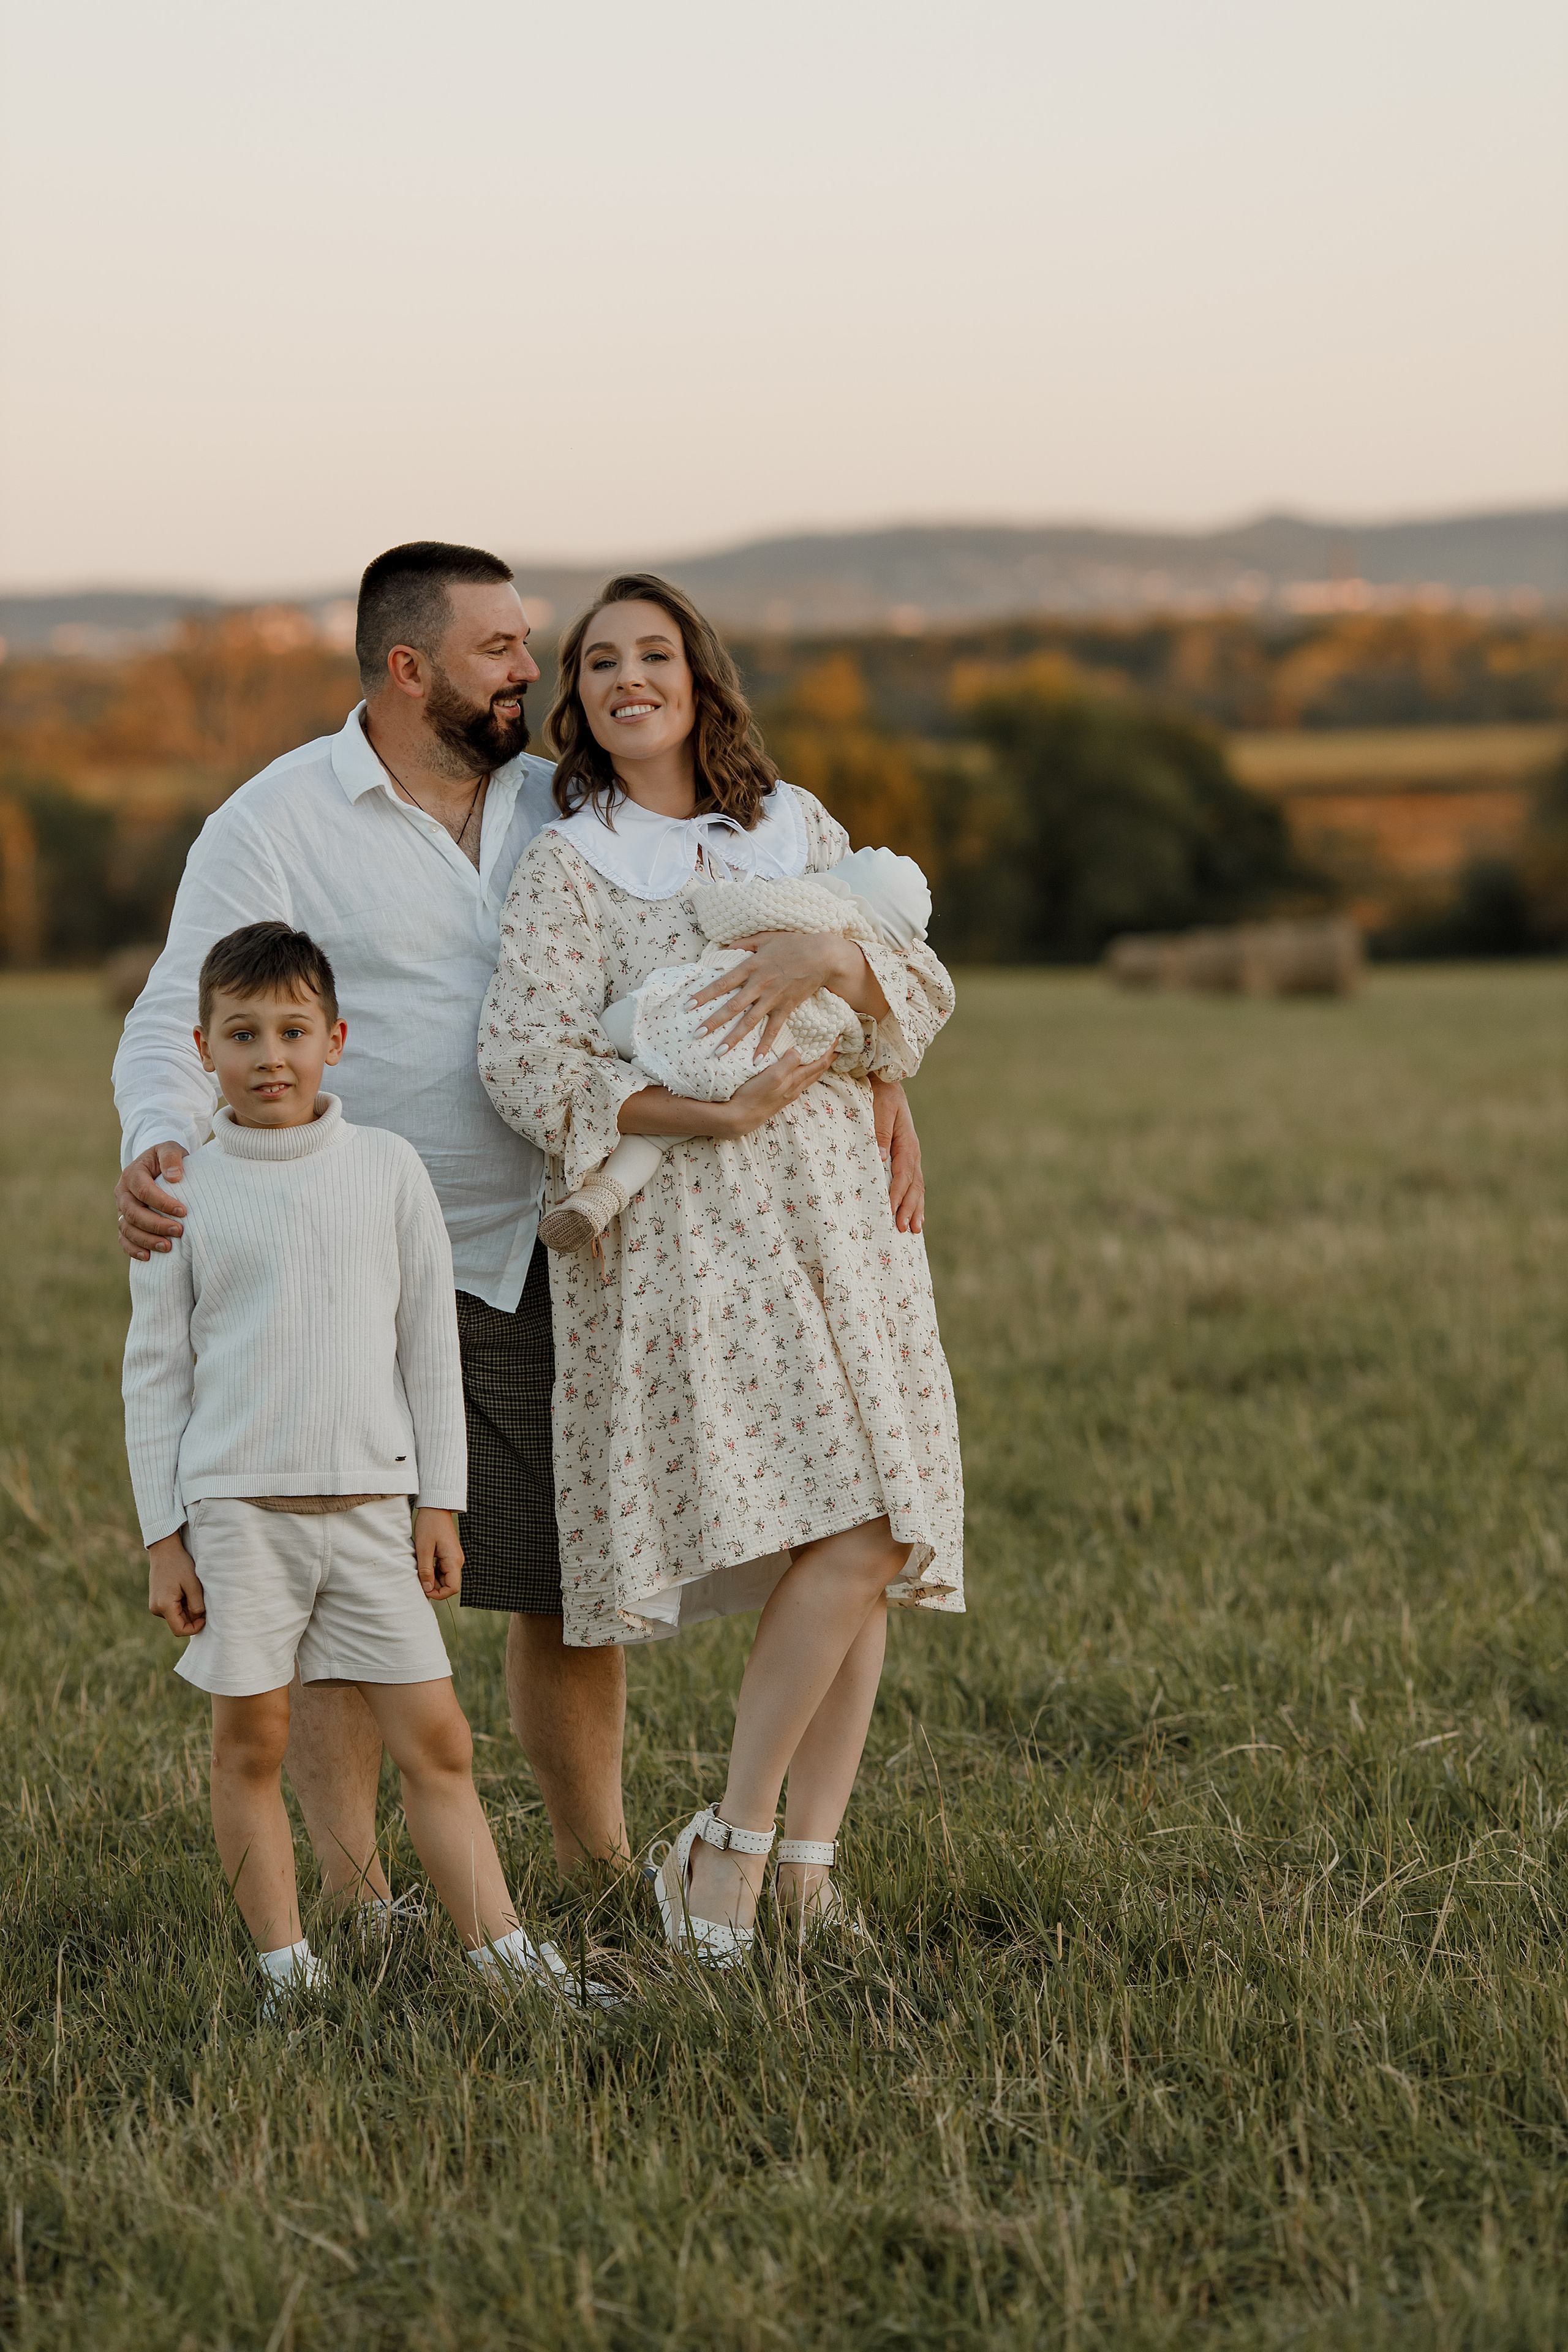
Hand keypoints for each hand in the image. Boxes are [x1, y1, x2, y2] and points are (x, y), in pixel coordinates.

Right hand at [117, 1143, 187, 1260]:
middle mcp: (123, 1192)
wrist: (156, 1166)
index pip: (144, 1190)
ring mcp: (121, 1209)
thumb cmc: (167, 1159)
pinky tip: (148, 1257)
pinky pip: (123, 1238)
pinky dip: (132, 1249)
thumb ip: (172, 1157)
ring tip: (168, 1247)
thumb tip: (174, 1177)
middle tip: (179, 1231)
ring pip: (127, 1228)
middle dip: (156, 1224)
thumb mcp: (171, 1148)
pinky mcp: (124, 1222)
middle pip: (133, 1213)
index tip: (183, 1211)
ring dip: (146, 1240)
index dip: (162, 1203)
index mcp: (133, 1173)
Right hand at [148, 1533, 205, 1636]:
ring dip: (187, 1609)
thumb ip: (197, 1605)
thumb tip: (198, 1618)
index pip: (179, 1630)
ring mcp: (155, 1605)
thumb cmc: (179, 1565)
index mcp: (164, 1606)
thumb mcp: (193, 1585)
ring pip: (176, 1616)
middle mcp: (156, 1609)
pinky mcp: (157, 1600)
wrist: (164, 1550)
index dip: (194, 1628)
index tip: (205, 1617)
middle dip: (192, 1616)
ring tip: (191, 1591)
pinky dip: (181, 1604)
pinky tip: (185, 1589)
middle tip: (200, 1599)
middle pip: (178, 1623)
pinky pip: (172, 1609)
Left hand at [415, 1508, 463, 1600]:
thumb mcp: (423, 1548)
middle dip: (434, 1586)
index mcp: (453, 1560)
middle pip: (448, 1584)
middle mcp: (457, 1561)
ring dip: (432, 1578)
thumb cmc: (429, 1525)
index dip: (439, 1594)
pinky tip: (423, 1564)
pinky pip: (442, 1570)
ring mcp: (454, 1558)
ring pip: (444, 1578)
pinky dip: (433, 1571)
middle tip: (418, 1578)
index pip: (453, 1588)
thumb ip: (426, 1571)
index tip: (424, 1590)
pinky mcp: (449, 1555)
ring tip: (419, 1568)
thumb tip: (427, 1589)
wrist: (436, 1507)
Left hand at [687, 931, 884, 1060]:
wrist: (822, 954)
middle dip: (713, 1022)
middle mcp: (759, 984)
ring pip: (749, 1021)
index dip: (703, 995)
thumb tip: (724, 948)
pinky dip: (765, 1045)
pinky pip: (774, 1029)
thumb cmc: (793, 943)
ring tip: (718, 1052)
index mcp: (750, 966)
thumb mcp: (765, 937)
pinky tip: (756, 1060)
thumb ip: (743, 944)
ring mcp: (773, 998)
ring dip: (733, 1038)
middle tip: (696, 1035)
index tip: (687, 1006)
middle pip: (732, 1006)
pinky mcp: (787, 1007)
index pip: (722, 983)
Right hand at [717, 1047, 838, 1137]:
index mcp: (795, 1081)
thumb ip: (788, 1063)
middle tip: (836, 1046)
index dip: (830, 1051)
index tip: (839, 1038)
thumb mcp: (773, 1076)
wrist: (738, 1118)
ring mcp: (786, 1094)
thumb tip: (799, 1050)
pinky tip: (797, 1070)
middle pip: (817, 1072)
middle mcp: (794, 1089)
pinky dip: (803, 1072)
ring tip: (821, 1056)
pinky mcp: (777, 1097)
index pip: (820, 1064)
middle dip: (828, 1058)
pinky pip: (797, 1082)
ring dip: (817, 1066)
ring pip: (808, 1078)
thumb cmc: (753, 1096)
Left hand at [870, 1077, 924, 1235]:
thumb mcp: (881, 1110)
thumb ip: (880, 1134)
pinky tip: (913, 1211)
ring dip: (915, 1208)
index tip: (890, 1213)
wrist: (886, 1081)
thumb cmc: (880, 1095)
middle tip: (904, 1230)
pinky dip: (914, 1198)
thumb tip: (881, 1159)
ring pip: (916, 1186)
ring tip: (914, 1229)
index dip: (897, 1195)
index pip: (903, 1175)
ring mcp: (911, 1154)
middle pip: (914, 1186)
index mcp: (906, 1143)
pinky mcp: (906, 1155)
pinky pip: (913, 1181)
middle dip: (909, 1209)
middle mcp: (912, 1152)